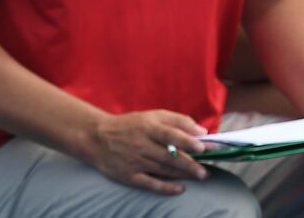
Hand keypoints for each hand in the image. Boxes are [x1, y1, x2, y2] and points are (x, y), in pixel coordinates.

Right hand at [84, 109, 208, 194]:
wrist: (97, 137)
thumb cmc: (132, 125)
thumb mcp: (153, 116)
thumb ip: (178, 121)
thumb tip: (201, 131)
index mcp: (148, 127)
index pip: (170, 134)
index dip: (187, 141)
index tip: (203, 147)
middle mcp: (141, 144)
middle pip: (169, 155)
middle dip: (190, 163)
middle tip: (206, 169)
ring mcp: (135, 161)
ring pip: (163, 169)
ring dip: (183, 174)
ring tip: (200, 175)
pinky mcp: (128, 176)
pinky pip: (149, 183)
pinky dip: (165, 187)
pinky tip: (179, 188)